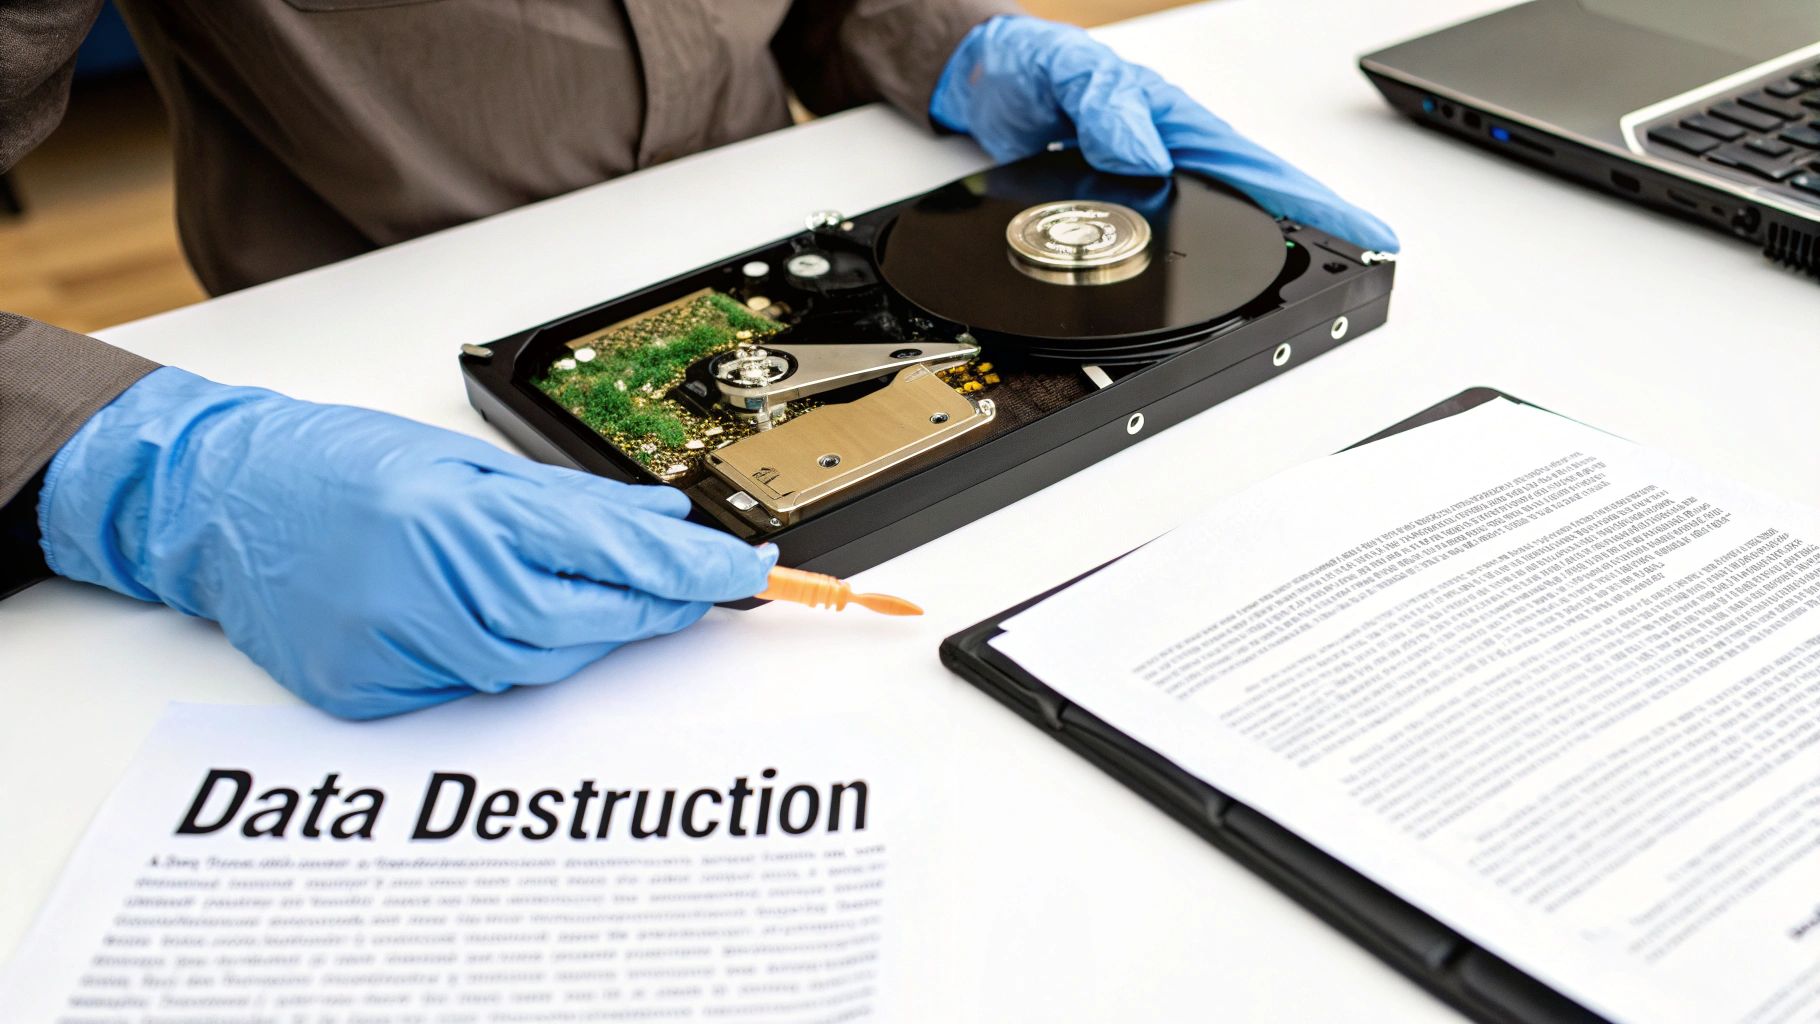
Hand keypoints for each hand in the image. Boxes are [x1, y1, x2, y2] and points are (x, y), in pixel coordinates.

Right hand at [38, 368, 775, 718]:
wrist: (217, 500)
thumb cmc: (333, 465)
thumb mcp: (464, 461)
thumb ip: (573, 501)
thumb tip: (663, 521)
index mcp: (462, 512)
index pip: (613, 553)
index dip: (693, 570)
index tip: (748, 574)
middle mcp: (431, 584)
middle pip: (585, 624)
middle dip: (650, 607)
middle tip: (691, 588)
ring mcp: (395, 645)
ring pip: (535, 666)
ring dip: (580, 633)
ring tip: (581, 591)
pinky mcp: (368, 690)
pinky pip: (472, 689)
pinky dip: (504, 658)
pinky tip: (494, 620)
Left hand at [931, 15, 1397, 252]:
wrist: (991, 81)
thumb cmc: (1036, 67)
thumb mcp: (1069, 73)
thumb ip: (1104, 107)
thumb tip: (1143, 155)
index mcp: (1178, 125)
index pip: (1258, 170)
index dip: (1314, 204)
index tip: (1365, 231)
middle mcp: (1176, 157)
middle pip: (1258, 204)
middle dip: (1314, 237)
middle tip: (1363, 269)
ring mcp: (1156, 186)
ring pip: (1219, 227)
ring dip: (1265, 257)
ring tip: (1312, 291)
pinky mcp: (1126, 210)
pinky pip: (1173, 240)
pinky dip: (1202, 266)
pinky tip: (1218, 292)